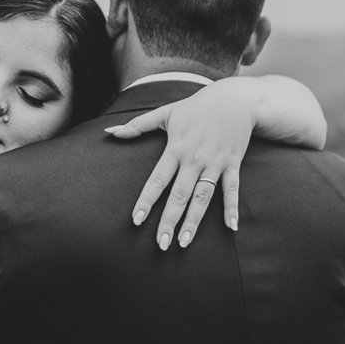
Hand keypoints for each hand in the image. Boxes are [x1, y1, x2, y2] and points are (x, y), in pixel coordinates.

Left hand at [106, 79, 258, 248]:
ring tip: (185, 243)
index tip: (136, 220)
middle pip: (179, 195)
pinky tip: (230, 228)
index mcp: (175, 149)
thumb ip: (137, 125)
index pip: (157, 180)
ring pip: (203, 196)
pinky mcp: (233, 164)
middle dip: (169, 220)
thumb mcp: (166, 113)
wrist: (234, 98)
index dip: (146, 201)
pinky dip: (232, 208)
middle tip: (160, 244)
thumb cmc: (196, 107)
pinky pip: (232, 189)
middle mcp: (194, 159)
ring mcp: (214, 163)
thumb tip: (109, 131)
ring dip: (195, 221)